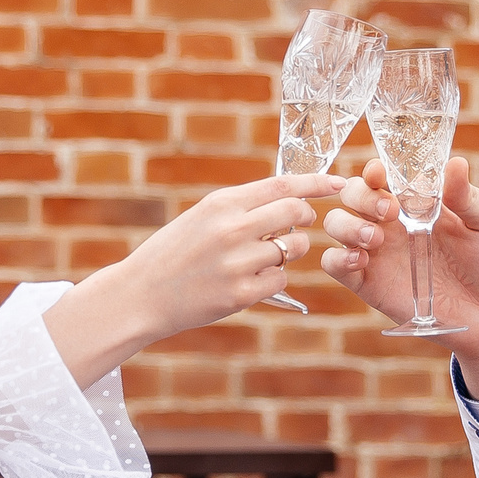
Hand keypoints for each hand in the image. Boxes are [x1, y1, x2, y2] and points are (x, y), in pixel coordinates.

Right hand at [45, 172, 344, 380]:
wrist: (140, 294)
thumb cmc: (173, 253)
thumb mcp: (201, 217)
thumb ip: (241, 207)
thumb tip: (288, 198)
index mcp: (221, 203)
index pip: (282, 184)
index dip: (315, 183)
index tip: (338, 183)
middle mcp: (231, 228)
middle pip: (295, 212)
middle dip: (304, 218)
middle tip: (298, 225)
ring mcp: (237, 262)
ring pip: (293, 249)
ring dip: (289, 252)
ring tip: (261, 257)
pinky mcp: (241, 294)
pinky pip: (280, 279)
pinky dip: (273, 279)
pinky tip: (249, 281)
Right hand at [319, 157, 478, 395]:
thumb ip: (468, 196)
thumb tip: (454, 162)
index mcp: (417, 201)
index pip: (382, 176)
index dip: (374, 170)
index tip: (380, 173)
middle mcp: (392, 223)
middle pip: (351, 194)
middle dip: (361, 196)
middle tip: (390, 212)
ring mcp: (378, 253)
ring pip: (335, 225)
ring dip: (347, 224)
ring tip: (376, 237)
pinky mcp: (370, 285)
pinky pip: (334, 265)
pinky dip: (337, 258)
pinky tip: (362, 260)